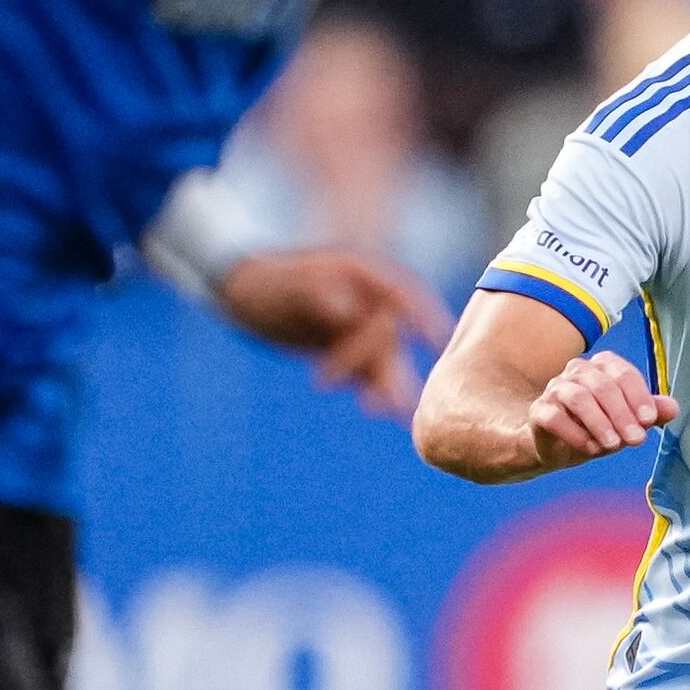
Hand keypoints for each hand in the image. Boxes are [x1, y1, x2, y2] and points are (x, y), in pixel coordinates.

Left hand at [218, 249, 453, 414]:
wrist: (248, 296)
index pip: (403, 295)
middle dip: (388, 366)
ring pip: (383, 360)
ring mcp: (363, 328)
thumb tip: (346, 311)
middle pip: (390, 337)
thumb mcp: (289, 285)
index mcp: (364, 275)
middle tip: (388, 400)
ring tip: (395, 413)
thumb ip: (316, 294)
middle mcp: (371, 303)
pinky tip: (377, 410)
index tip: (441, 337)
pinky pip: (368, 373)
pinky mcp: (351, 352)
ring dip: (388, 385)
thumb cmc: (269, 282)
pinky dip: (372, 390)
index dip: (425, 316)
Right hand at [525, 350, 676, 471]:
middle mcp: (578, 371)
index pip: (624, 373)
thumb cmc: (597, 427)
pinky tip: (589, 449)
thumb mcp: (628, 421)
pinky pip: (554, 417)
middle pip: (602, 385)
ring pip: (578, 398)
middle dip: (622, 414)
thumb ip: (650, 413)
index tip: (649, 420)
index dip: (639, 396)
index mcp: (603, 366)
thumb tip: (673, 408)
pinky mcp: (539, 410)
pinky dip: (574, 434)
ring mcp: (556, 388)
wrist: (558, 446)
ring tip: (613, 446)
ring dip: (600, 423)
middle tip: (636, 439)